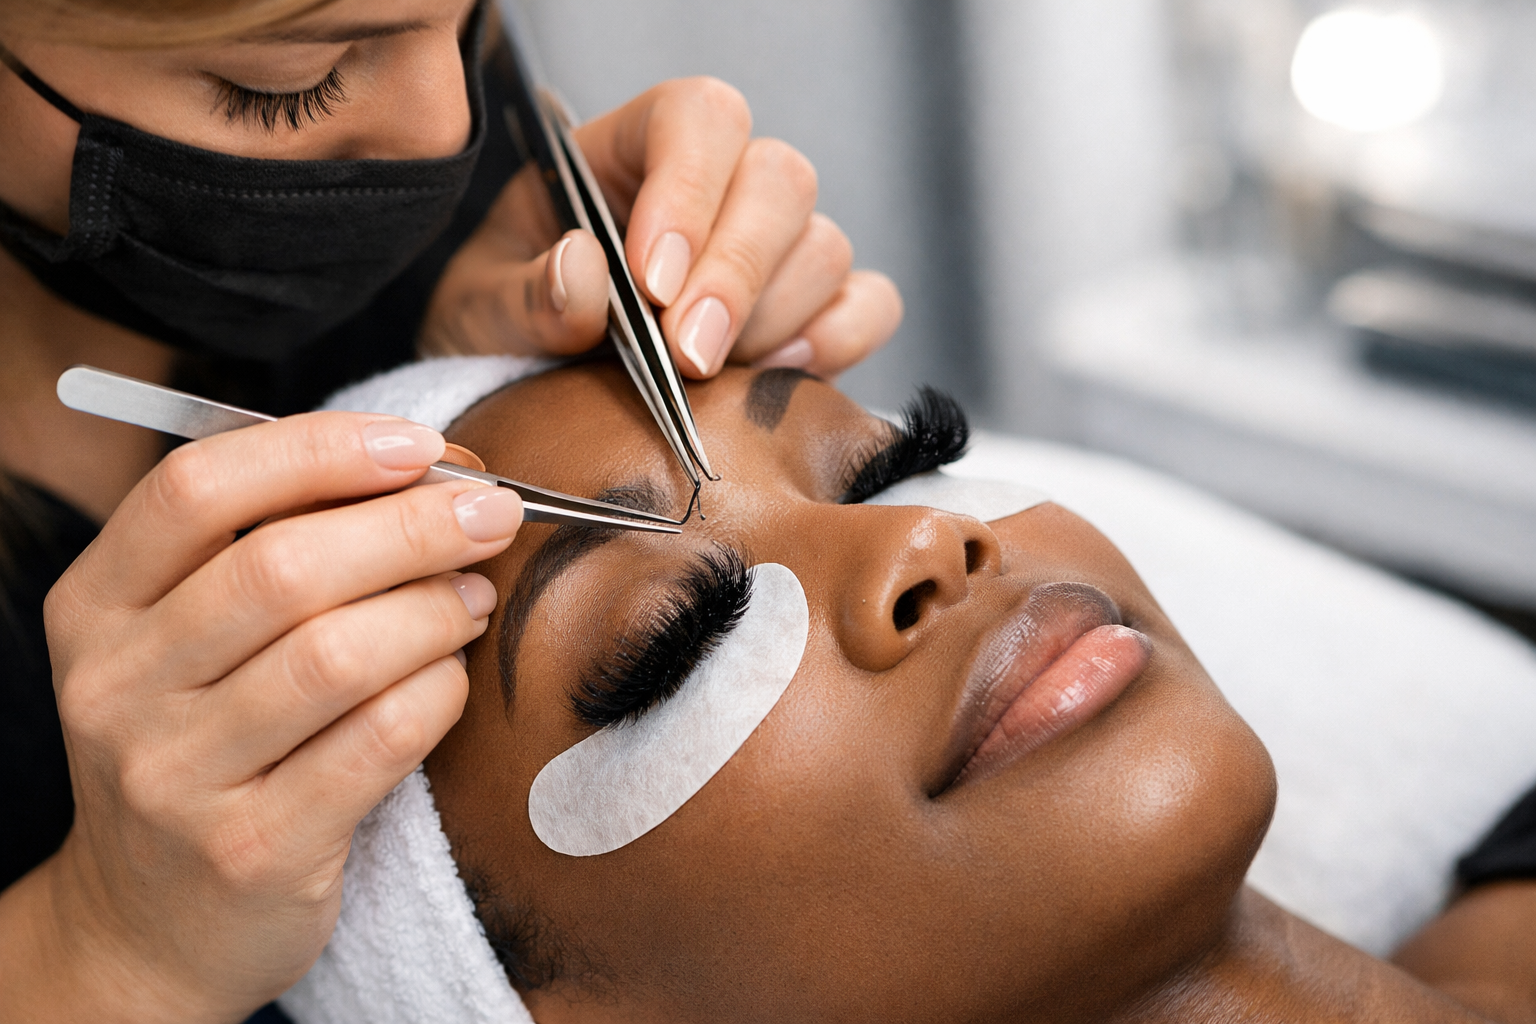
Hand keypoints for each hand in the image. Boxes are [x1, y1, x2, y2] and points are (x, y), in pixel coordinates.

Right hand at [0, 414, 520, 1021]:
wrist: (152, 928)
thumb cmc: (205, 749)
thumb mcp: (192, 645)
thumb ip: (276, 549)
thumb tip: (431, 471)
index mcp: (95, 607)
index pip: (196, 489)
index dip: (318, 449)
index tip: (417, 445)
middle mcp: (117, 688)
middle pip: (281, 567)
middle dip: (413, 526)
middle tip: (492, 515)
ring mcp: (176, 777)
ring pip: (337, 654)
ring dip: (434, 610)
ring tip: (475, 598)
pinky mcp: (252, 849)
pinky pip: (378, 739)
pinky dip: (437, 691)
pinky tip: (451, 677)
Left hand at [421, 76, 902, 378]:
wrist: (532, 388)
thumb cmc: (510, 323)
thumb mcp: (480, 310)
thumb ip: (521, 295)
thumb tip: (586, 274)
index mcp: (634, 149)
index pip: (697, 119)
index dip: (689, 189)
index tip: (651, 282)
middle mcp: (719, 186)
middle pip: (781, 179)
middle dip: (737, 274)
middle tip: (687, 356)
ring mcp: (774, 247)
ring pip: (824, 246)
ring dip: (771, 319)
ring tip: (706, 377)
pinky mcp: (813, 311)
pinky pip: (868, 304)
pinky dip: (836, 340)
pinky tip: (772, 377)